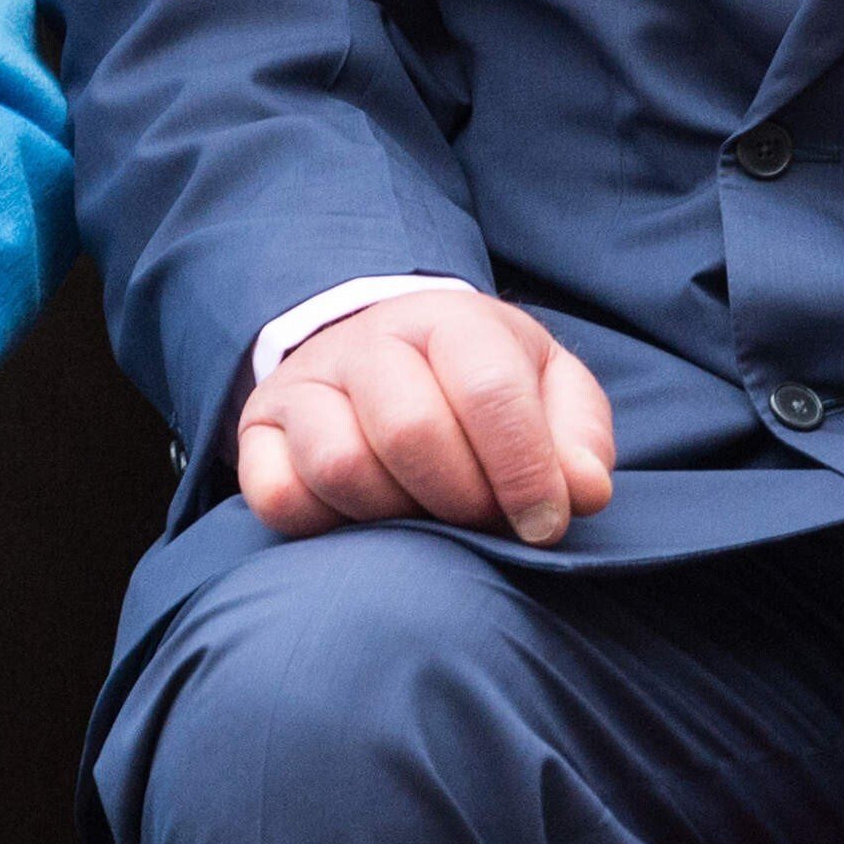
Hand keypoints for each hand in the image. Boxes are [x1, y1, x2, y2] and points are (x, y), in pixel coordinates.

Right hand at [236, 288, 615, 546]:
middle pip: (411, 430)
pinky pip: (278, 496)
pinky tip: (363, 519)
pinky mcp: (259, 433)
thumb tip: (584, 490)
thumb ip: (579, 438)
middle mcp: (367, 340)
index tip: (545, 524)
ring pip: (341, 465)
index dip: (525, 470)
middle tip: (483, 520)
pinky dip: (325, 525)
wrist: (383, 355)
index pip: (487, 389)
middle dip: (462, 498)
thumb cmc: (479, 386)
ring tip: (425, 517)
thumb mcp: (547, 390)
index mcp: (449, 318)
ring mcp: (305, 384)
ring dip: (397, 515)